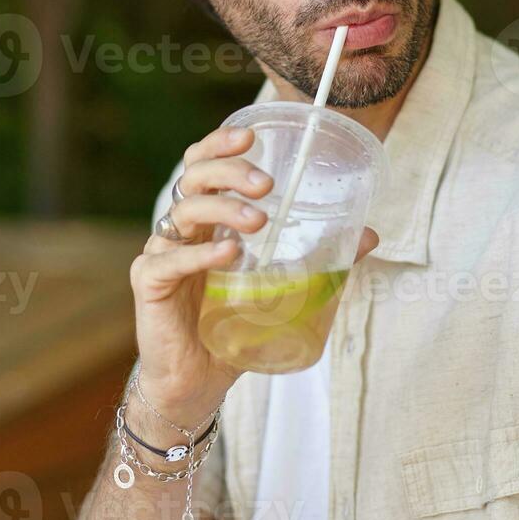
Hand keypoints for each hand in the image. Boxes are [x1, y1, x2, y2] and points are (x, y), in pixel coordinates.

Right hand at [130, 125, 378, 422]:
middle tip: (266, 184)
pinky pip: (169, 260)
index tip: (251, 136)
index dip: (221, 144)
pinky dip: (198, 254)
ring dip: (223, 210)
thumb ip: (319, 260)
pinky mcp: (149, 285)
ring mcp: (161, 253)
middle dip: (229, 172)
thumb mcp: (282, 289)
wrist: (197, 383)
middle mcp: (181, 229)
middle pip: (194, 179)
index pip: (205, 166)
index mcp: (208, 220)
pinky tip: (227, 254)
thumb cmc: (234, 328)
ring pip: (184, 212)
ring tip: (259, 222)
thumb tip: (369, 235)